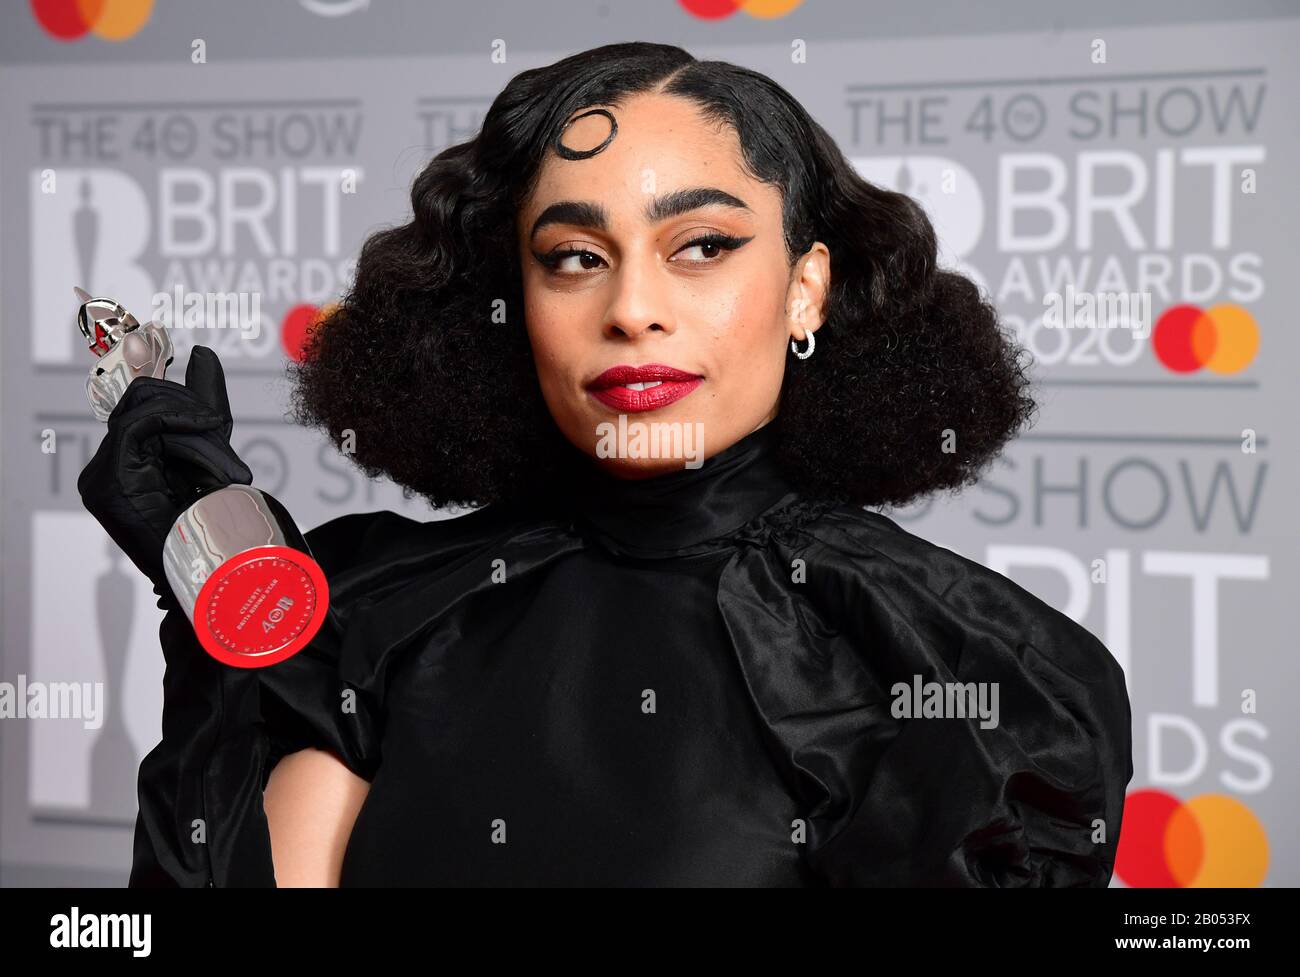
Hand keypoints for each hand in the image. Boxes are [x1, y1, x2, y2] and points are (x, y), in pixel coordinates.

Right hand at [77, 344, 252, 598]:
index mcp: (128, 464)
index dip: (184, 396)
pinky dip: (181, 420)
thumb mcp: (217, 455)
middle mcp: (106, 469)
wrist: (215, 580)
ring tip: (230, 473)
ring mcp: (101, 477)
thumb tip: (200, 351)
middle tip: (235, 465)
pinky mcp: (107, 483)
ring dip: (199, 432)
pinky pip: (141, 423)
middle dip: (197, 413)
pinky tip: (210, 435)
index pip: (147, 403)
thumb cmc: (217, 528)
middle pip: (146, 400)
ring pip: (146, 409)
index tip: (210, 392)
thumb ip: (207, 408)